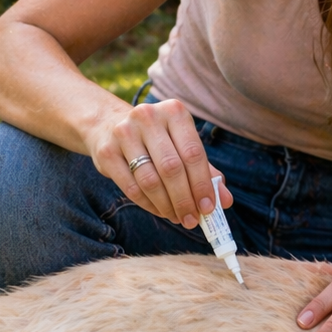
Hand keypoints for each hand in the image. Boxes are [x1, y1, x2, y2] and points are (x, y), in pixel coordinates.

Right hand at [87, 97, 232, 226]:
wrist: (108, 125)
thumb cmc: (157, 140)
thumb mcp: (183, 146)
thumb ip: (206, 171)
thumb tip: (225, 201)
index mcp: (174, 112)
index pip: (193, 153)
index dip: (202, 184)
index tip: (208, 208)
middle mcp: (148, 117)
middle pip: (172, 168)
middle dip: (185, 200)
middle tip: (192, 219)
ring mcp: (124, 132)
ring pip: (150, 180)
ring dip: (167, 205)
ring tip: (177, 217)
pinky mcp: (106, 151)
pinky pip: (131, 187)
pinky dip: (148, 204)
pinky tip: (160, 210)